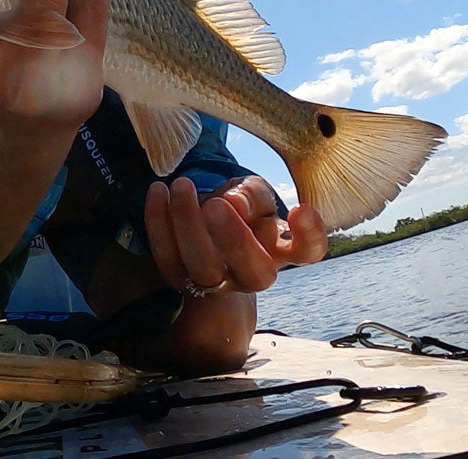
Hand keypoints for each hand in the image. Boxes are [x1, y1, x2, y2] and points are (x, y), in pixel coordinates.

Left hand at [145, 175, 326, 297]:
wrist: (209, 231)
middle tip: (216, 204)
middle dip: (235, 239)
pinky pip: (167, 257)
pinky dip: (158, 223)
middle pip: (254, 272)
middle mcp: (254, 274)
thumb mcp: (253, 193)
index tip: (299, 208)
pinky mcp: (181, 279)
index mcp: (281, 249)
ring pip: (205, 269)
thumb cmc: (241, 209)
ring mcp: (218, 282)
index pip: (307, 251)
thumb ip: (251, 195)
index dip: (309, 235)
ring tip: (182, 186)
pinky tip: (158, 190)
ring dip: (189, 226)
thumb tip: (234, 204)